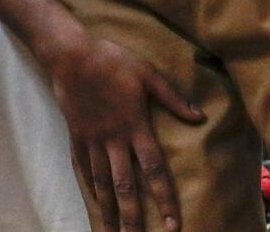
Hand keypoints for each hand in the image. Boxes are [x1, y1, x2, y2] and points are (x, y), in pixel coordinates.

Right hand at [45, 35, 200, 231]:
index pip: (154, 170)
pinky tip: (94, 200)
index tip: (171, 224)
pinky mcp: (76, 134)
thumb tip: (199, 116)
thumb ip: (173, 97)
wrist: (70, 54)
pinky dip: (89, 186)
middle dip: (132, 218)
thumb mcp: (148, 73)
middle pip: (125, 186)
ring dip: (107, 210)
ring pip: (102, 182)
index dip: (164, 199)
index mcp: (135, 127)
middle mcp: (114, 140)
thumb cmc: (112, 60)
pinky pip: (82, 166)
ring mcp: (92, 139)